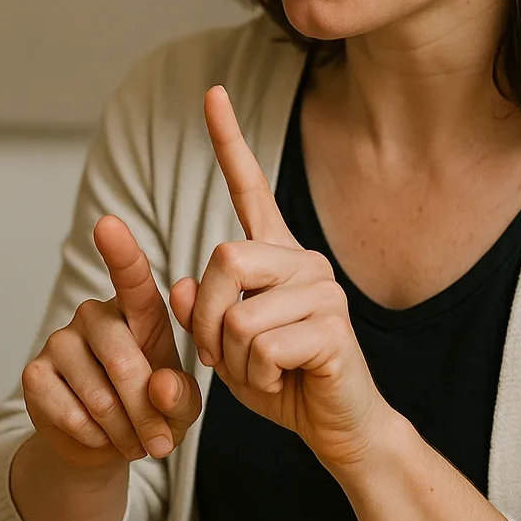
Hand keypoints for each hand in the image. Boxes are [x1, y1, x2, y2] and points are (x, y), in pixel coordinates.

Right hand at [21, 215, 202, 472]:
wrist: (104, 441)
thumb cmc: (149, 407)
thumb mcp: (180, 406)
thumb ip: (180, 397)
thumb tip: (160, 388)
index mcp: (137, 311)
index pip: (130, 277)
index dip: (120, 252)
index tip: (107, 224)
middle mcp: (95, 315)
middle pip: (124, 360)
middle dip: (147, 412)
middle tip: (159, 441)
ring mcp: (60, 341)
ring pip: (99, 396)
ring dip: (123, 431)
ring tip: (131, 438)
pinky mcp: (35, 373)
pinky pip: (71, 414)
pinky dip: (94, 437)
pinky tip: (98, 433)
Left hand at [170, 86, 392, 473]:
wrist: (336, 427)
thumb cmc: (282, 382)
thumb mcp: (225, 346)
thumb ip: (202, 311)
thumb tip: (184, 286)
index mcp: (275, 256)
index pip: (250, 187)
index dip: (229, 141)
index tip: (212, 94)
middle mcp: (302, 260)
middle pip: (223, 257)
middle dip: (207, 316)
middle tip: (221, 352)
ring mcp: (323, 289)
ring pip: (238, 310)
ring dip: (232, 355)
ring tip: (260, 369)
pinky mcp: (332, 325)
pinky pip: (261, 344)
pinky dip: (257, 374)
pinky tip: (286, 378)